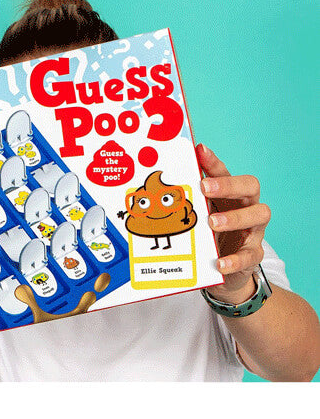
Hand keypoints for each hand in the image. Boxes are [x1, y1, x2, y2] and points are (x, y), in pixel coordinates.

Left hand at [196, 144, 270, 303]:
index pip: (224, 172)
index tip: (199, 151)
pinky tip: (220, 263)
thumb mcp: (198, 216)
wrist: (223, 268)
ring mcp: (253, 229)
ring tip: (212, 223)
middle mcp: (246, 206)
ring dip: (235, 217)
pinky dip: (235, 259)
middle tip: (205, 188)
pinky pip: (251, 255)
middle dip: (227, 185)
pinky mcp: (253, 254)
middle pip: (249, 186)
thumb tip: (158, 185)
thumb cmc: (209, 234)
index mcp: (229, 194)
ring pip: (259, 215)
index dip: (213, 161)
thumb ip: (188, 202)